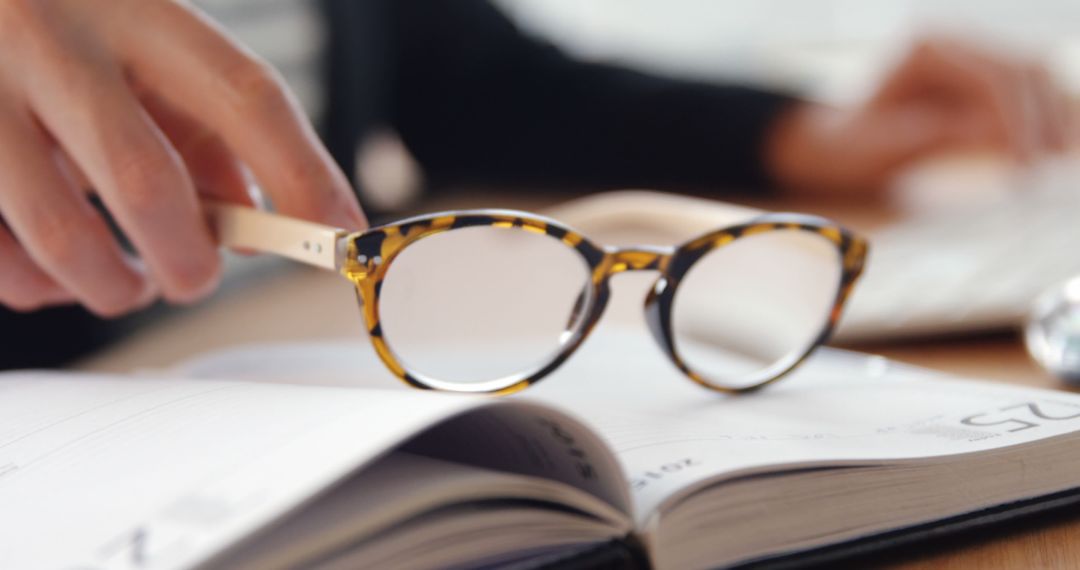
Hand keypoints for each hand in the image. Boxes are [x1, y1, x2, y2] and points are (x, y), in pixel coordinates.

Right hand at [0, 0, 366, 315]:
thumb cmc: (69, 31)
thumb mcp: (148, 54)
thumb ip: (207, 132)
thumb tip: (253, 230)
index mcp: (135, 11)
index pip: (245, 97)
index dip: (302, 173)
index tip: (340, 233)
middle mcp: (53, 40)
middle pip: (146, 179)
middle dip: (188, 260)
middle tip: (196, 281)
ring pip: (62, 234)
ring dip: (114, 286)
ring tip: (127, 284)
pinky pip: (0, 258)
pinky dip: (40, 286)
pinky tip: (56, 272)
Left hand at [766, 36, 1076, 197]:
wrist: (838, 146)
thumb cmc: (853, 147)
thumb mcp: (888, 146)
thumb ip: (941, 135)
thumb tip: (1000, 134)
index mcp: (926, 47)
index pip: (992, 76)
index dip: (1018, 119)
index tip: (1026, 162)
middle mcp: (954, 40)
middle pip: (1023, 70)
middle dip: (1042, 119)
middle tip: (1044, 168)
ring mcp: (972, 54)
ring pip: (1034, 77)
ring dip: (1052, 117)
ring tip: (1055, 161)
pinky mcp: (983, 76)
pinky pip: (1028, 91)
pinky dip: (1044, 118)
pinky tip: (1051, 150)